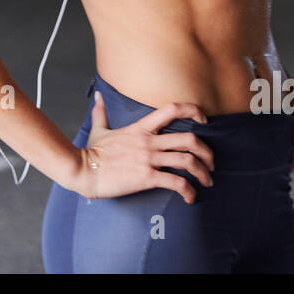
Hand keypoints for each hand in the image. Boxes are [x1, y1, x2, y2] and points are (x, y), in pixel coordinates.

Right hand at [69, 89, 215, 203]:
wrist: (83, 170)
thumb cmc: (91, 151)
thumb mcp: (99, 129)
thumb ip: (101, 111)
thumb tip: (99, 95)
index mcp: (141, 127)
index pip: (172, 110)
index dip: (193, 111)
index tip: (204, 120)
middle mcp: (149, 141)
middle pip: (189, 140)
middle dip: (206, 152)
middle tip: (210, 163)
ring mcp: (148, 159)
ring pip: (187, 161)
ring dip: (202, 173)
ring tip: (206, 181)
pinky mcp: (146, 177)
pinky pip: (175, 182)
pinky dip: (188, 191)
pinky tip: (190, 198)